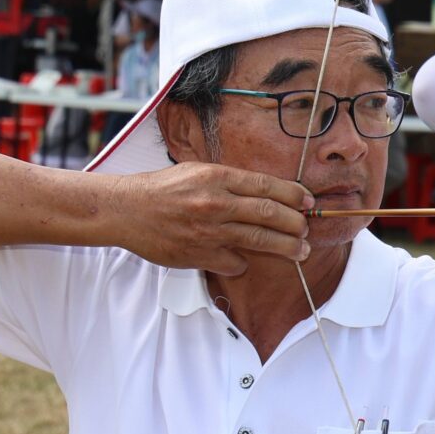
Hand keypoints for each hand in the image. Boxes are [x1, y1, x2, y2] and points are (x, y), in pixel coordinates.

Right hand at [114, 164, 312, 276]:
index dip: (294, 195)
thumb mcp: (197, 171)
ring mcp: (208, 231)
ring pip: (259, 240)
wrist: (126, 210)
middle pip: (269, 214)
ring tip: (301, 251)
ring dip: (286, 247)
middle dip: (296, 223)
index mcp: (217, 177)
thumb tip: (268, 191)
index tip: (308, 202)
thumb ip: (231, 180)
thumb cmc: (162, 188)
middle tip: (307, 229)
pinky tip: (244, 259)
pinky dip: (243, 262)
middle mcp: (215, 203)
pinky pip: (235, 262)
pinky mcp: (199, 254)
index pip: (267, 185)